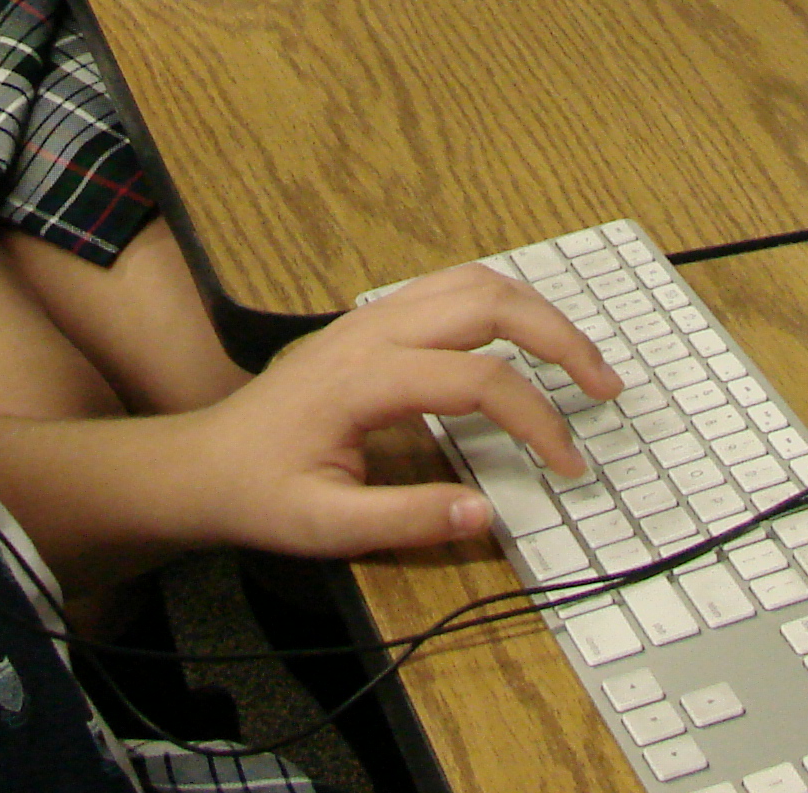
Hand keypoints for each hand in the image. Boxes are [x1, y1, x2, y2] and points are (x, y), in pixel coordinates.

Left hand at [163, 264, 619, 558]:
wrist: (202, 461)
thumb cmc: (258, 493)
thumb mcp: (324, 526)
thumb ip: (407, 519)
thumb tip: (488, 512)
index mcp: (365, 378)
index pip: (480, 380)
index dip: (536, 420)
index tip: (569, 465)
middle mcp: (372, 330)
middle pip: (488, 300)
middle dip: (559, 336)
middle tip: (605, 386)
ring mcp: (371, 316)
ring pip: (472, 280)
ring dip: (535, 311)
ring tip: (579, 360)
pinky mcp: (370, 321)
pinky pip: (450, 288)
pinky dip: (502, 304)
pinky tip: (523, 342)